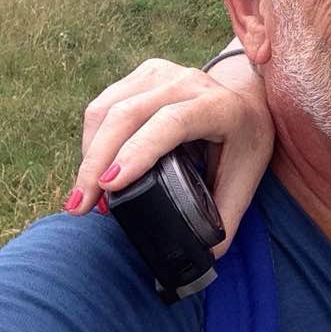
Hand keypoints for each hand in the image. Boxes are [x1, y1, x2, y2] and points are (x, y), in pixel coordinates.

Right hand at [68, 56, 273, 256]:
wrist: (249, 96)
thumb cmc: (246, 139)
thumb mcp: (247, 174)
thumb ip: (227, 214)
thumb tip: (205, 258)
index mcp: (222, 107)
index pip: (173, 122)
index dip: (139, 151)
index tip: (110, 184)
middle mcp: (191, 82)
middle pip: (129, 115)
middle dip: (97, 163)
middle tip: (81, 207)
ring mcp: (165, 73)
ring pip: (108, 109)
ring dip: (89, 154)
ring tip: (85, 197)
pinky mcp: (144, 73)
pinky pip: (104, 105)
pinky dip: (92, 140)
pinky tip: (94, 170)